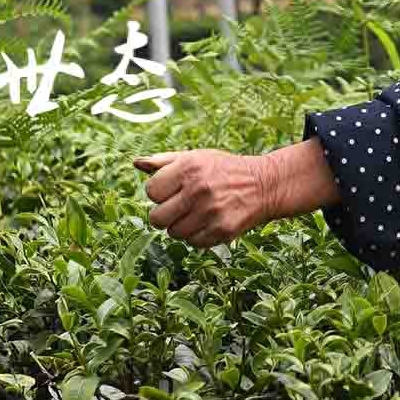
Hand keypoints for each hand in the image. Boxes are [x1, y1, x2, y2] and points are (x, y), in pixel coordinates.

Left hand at [134, 149, 276, 248]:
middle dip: (164, 214)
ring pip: (174, 233)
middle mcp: (198, 190)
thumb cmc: (222, 170)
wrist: (262, 184)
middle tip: (179, 207)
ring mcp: (210, 212)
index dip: (159, 193)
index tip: (171, 191)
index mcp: (188, 168)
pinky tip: (208, 222)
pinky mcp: (222, 230)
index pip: (151, 192)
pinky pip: (193, 243)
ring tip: (195, 214)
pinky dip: (197, 236)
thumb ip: (163, 161)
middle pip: (157, 218)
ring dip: (180, 226)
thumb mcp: (194, 157)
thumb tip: (136, 163)